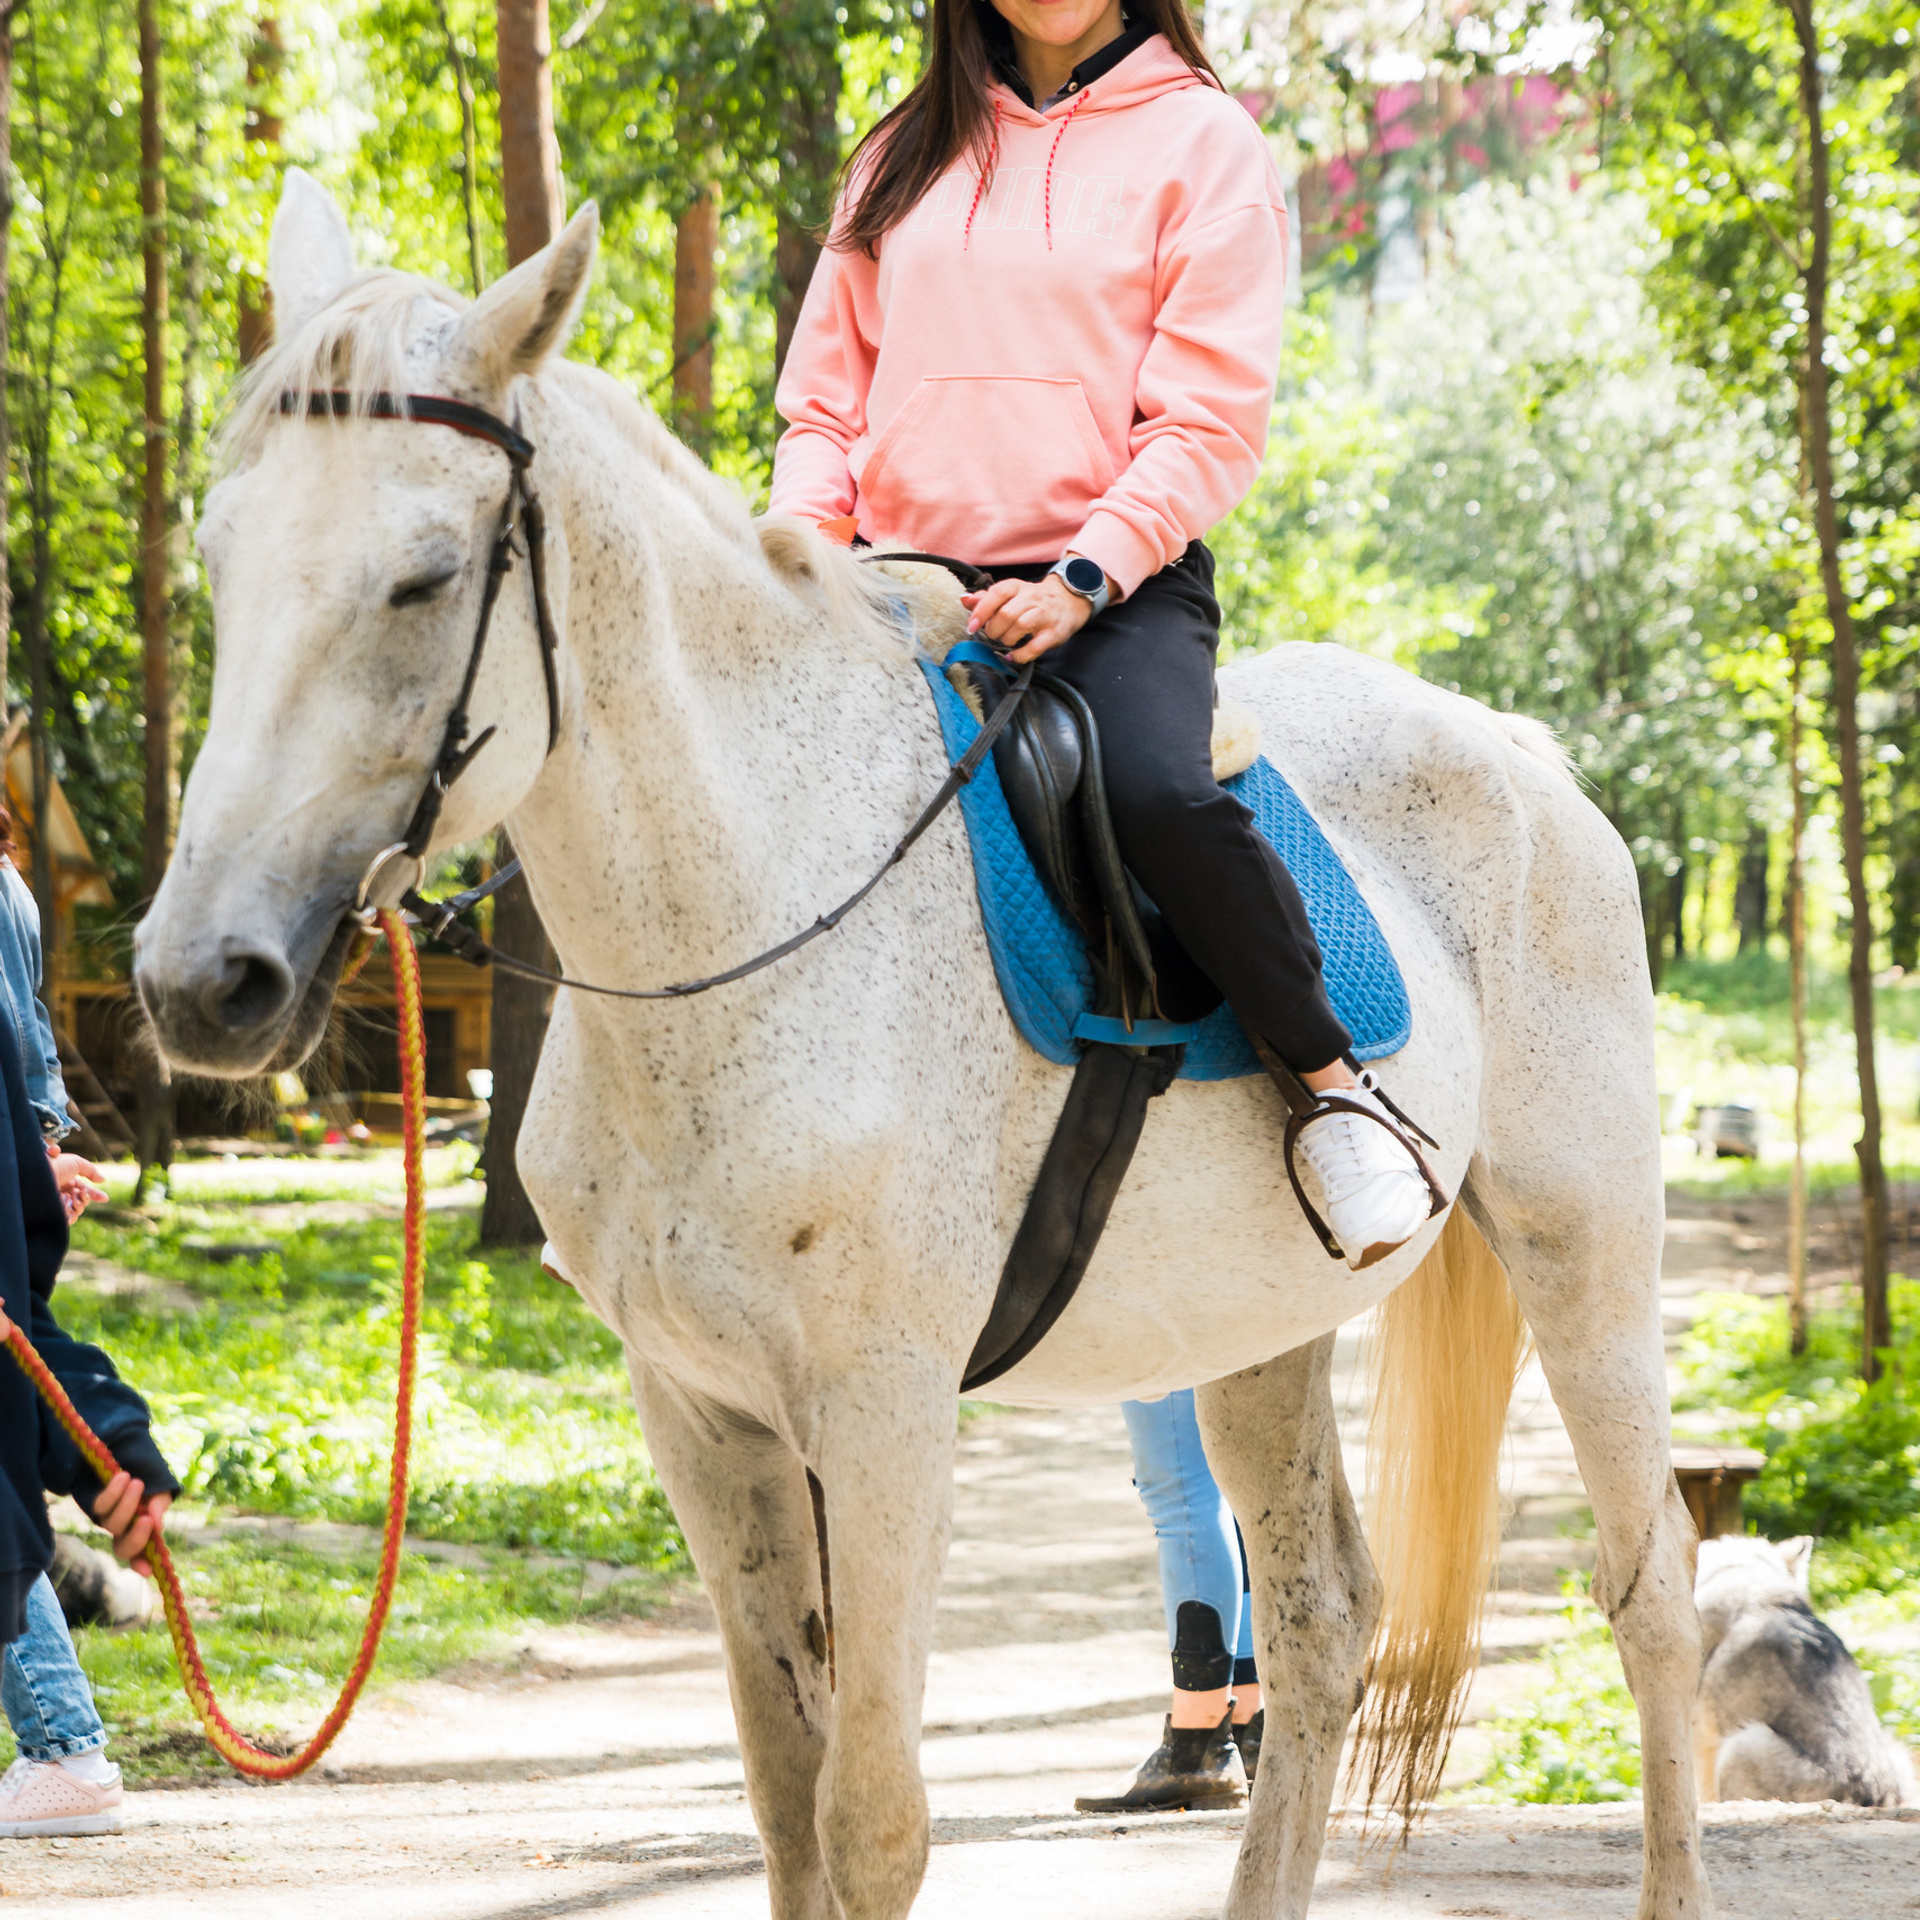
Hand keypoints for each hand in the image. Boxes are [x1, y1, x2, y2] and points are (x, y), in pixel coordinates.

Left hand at [51, 1152, 106, 1222]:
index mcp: (66, 1181)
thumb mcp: (76, 1162)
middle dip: (86, 1198)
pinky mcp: (53, 1213)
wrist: (37, 1175)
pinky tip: (67, 1205)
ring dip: (79, 1204)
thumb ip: (91, 1171)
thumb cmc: (55, 1166)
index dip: (95, 1194)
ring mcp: (57, 1203)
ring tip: (71, 1198)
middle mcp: (62, 1193)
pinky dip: (72, 1213)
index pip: (84, 1190)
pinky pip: (68, 1218)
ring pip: (77, 1210)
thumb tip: (103, 1180)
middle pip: (83, 1201)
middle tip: (81, 1193)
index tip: (105, 1199)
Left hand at [90, 1470, 170, 1577]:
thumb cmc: (150, 1479)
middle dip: (136, 1538)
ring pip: (113, 1525)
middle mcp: (123, 1531)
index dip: (142, 1565)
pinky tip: (123, 1477)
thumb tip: (156, 1525)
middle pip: (123, 1549)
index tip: (148, 1571)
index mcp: (142, 1533)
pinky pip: (100, 1505)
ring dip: (126, 1505)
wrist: (129, 1458)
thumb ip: (159, 1507)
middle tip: (147, 1519)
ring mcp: (108, 1519)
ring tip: (137, 1482)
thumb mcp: (161, 1493)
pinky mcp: (95, 1505)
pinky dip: (113, 1492)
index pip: (140, 1556)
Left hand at [961, 573, 1094, 662]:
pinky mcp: (1054, 633)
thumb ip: (986, 598)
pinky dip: (1020, 655)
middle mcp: (1032, 598)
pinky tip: (1012, 656)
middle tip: (993, 635)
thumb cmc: (1032, 600)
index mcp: (1017, 587)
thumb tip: (964, 600)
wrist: (1068, 600)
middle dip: (994, 629)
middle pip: (1007, 613)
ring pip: (1021, 627)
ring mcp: (1044, 615)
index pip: (997, 593)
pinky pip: (1036, 646)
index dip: (982, 610)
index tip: (971, 626)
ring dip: (1006, 640)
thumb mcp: (1011, 594)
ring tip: (1004, 642)